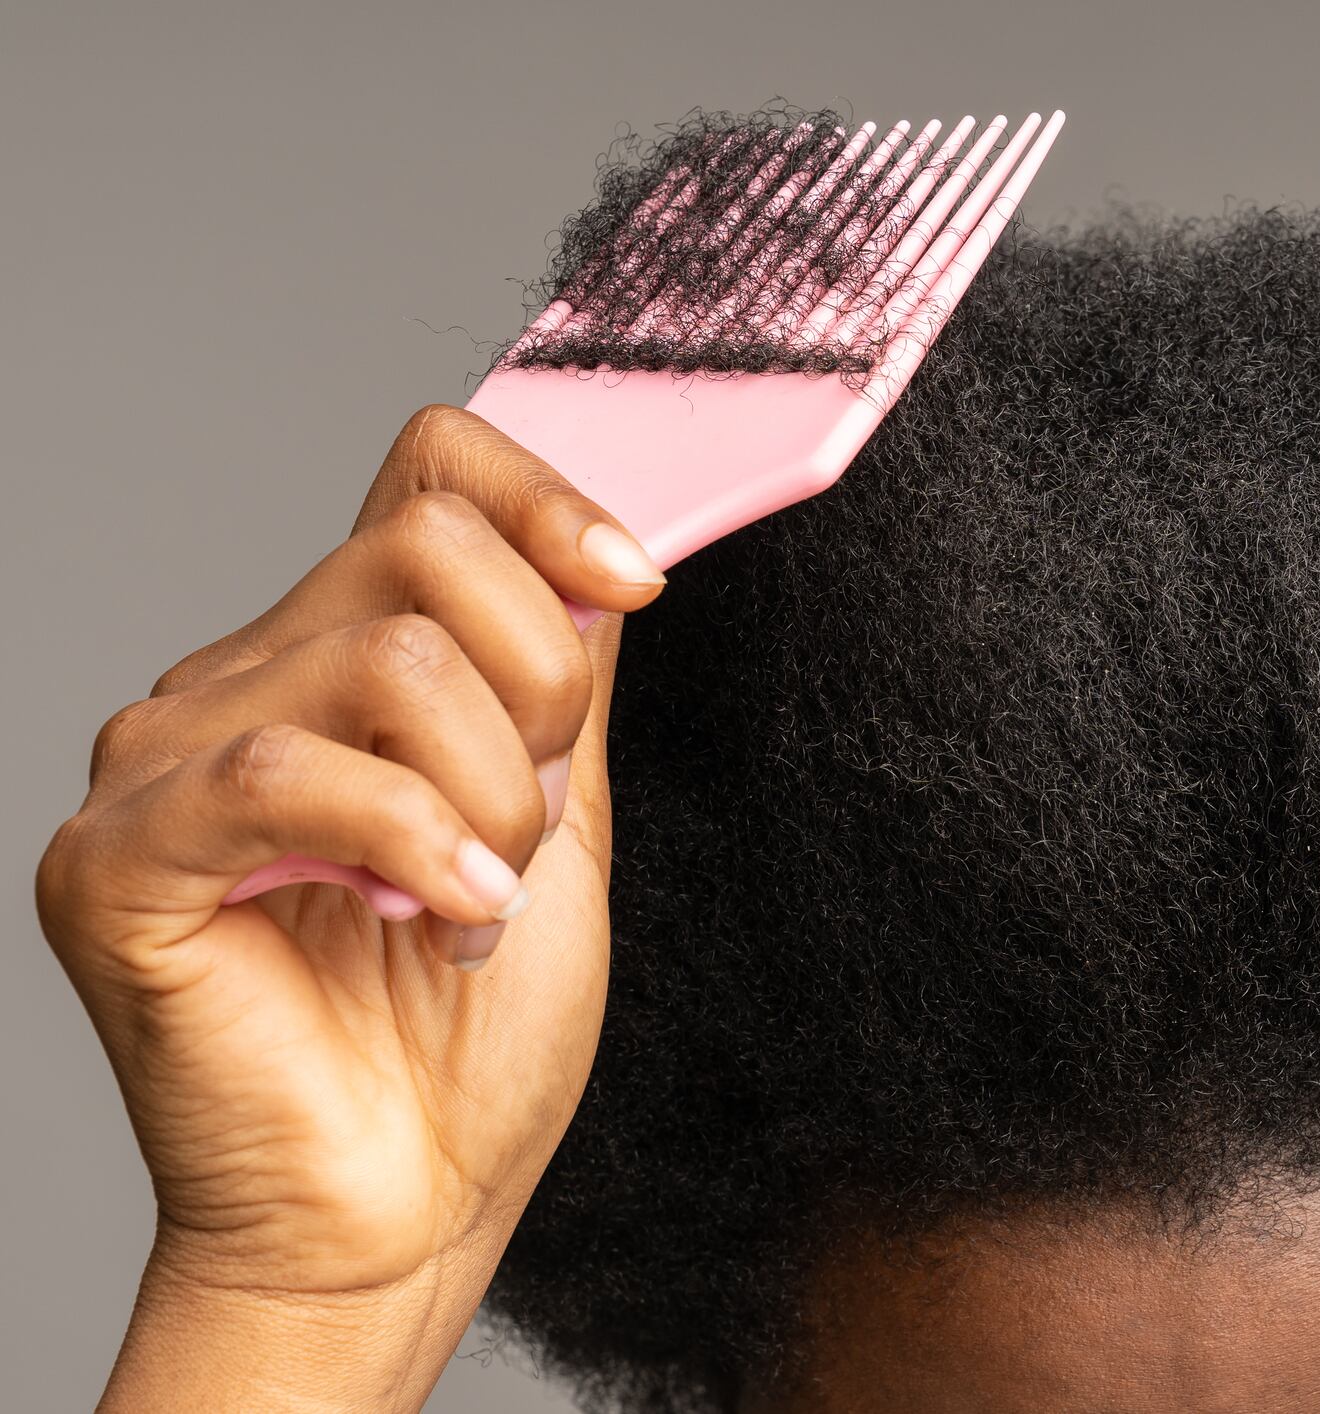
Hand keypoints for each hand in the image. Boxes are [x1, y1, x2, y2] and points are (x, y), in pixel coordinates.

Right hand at [36, 407, 666, 1410]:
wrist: (403, 1205)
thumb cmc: (470, 1033)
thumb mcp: (564, 822)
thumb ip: (567, 682)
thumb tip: (597, 555)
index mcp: (349, 654)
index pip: (428, 467)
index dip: (545, 500)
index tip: (635, 583)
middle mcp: (247, 678)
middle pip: (426, 548)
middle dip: (543, 693)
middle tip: (535, 825)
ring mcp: (169, 760)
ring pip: (385, 659)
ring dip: (494, 796)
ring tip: (480, 905)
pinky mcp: (121, 856)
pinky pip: (289, 768)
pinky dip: (414, 841)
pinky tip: (446, 918)